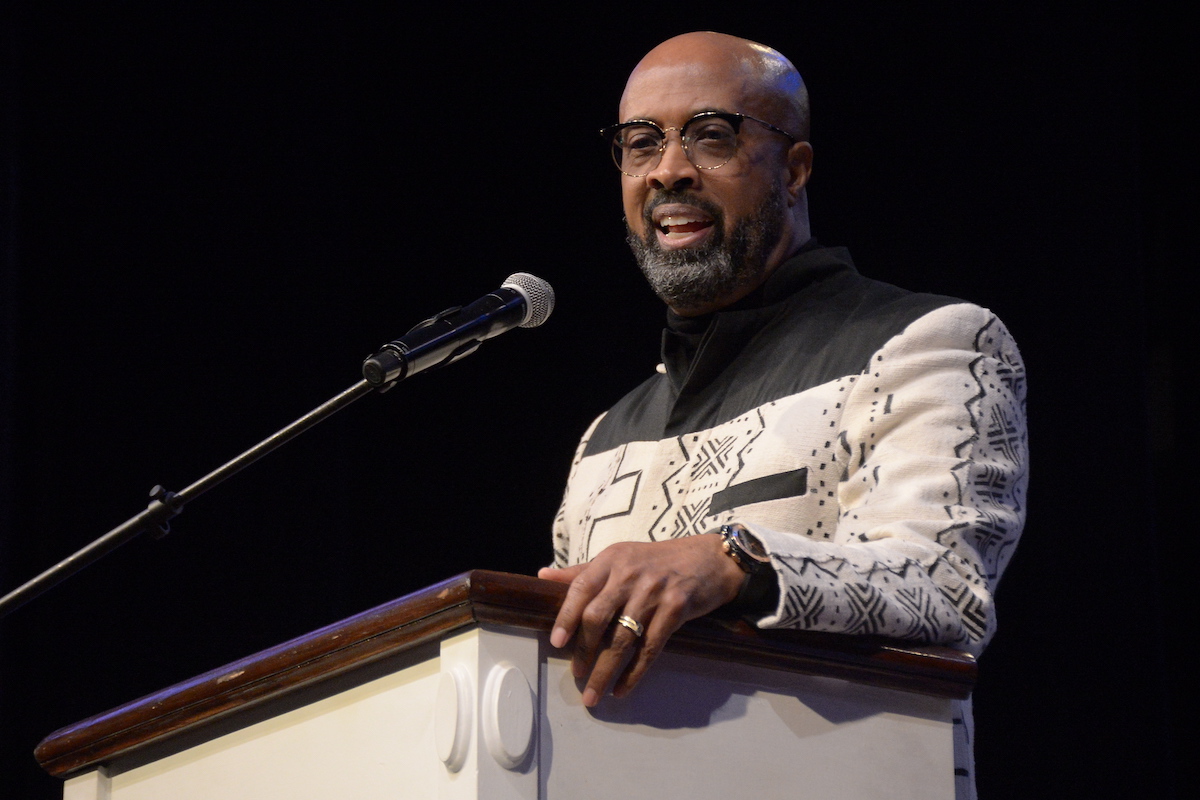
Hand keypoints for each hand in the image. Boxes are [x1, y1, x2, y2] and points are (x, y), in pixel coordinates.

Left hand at [537, 534, 745, 706]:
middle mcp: (630, 574)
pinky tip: (623, 689)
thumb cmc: (658, 561)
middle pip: (598, 617)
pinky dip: (634, 673)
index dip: (566, 616)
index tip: (556, 642)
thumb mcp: (621, 557)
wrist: (709, 560)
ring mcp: (654, 592)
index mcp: (612, 559)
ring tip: (594, 694)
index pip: (581, 587)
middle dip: (584, 651)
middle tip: (576, 675)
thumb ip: (583, 571)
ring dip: (605, 671)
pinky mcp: (676, 609)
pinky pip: (650, 648)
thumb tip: (542, 576)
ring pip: (622, 639)